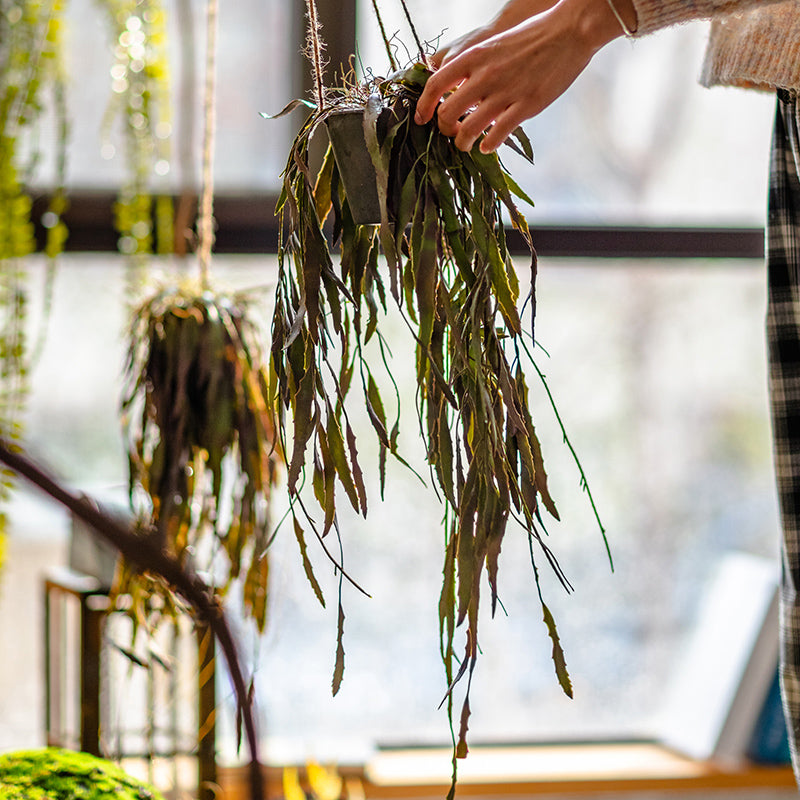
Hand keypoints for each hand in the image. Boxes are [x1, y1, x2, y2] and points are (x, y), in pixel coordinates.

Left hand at [415, 0, 633, 153]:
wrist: (567, 32)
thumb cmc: (528, 39)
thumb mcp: (492, 47)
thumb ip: (471, 67)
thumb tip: (452, 88)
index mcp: (473, 58)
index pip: (435, 85)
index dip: (424, 106)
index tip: (422, 119)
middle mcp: (484, 76)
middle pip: (447, 114)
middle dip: (444, 130)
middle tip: (451, 133)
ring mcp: (504, 93)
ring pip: (468, 130)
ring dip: (463, 143)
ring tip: (467, 145)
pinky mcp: (525, 107)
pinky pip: (496, 136)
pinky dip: (487, 145)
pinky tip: (487, 145)